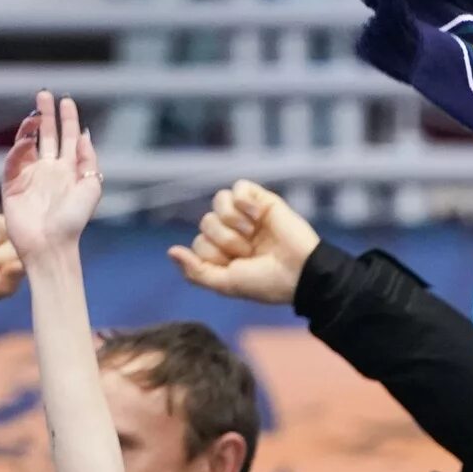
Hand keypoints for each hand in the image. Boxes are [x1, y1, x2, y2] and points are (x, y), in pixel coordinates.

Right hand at [1, 90, 101, 265]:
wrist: (51, 245)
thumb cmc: (74, 221)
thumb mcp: (91, 187)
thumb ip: (88, 159)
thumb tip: (84, 133)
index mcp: (69, 172)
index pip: (67, 138)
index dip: (67, 119)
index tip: (66, 100)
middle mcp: (49, 171)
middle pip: (46, 135)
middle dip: (45, 114)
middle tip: (44, 94)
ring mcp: (30, 176)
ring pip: (27, 144)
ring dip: (30, 127)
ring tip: (36, 113)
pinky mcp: (12, 185)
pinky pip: (13, 161)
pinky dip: (18, 149)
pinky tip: (26, 141)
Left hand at [169, 179, 322, 304]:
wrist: (302, 272)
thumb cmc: (267, 283)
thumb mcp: (226, 283)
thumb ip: (196, 271)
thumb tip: (170, 251)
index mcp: (225, 253)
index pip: (199, 243)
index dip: (215, 254)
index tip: (238, 265)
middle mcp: (234, 232)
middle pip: (206, 222)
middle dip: (226, 240)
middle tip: (250, 252)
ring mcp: (247, 215)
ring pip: (218, 202)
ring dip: (232, 221)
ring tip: (253, 233)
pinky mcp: (262, 200)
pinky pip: (237, 187)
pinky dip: (243, 201)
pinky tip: (257, 215)